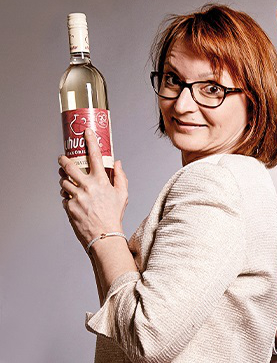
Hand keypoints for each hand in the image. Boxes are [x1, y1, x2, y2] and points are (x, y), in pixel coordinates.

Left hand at [59, 128, 127, 249]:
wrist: (103, 235)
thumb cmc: (114, 215)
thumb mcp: (122, 195)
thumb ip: (120, 177)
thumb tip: (117, 163)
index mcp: (101, 181)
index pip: (95, 156)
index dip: (90, 142)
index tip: (86, 133)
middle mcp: (87, 187)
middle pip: (69, 166)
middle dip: (63, 160)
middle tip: (62, 157)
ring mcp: (76, 196)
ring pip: (63, 181)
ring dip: (64, 179)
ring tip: (67, 180)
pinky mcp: (68, 206)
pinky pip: (64, 196)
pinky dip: (67, 196)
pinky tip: (74, 199)